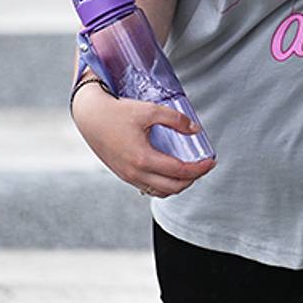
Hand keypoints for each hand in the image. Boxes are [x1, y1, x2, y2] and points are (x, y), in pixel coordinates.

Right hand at [72, 81, 214, 197]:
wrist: (90, 117)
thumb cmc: (118, 112)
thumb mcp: (150, 110)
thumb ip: (175, 119)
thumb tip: (195, 130)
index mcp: (143, 159)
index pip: (179, 172)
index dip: (199, 169)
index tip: (211, 161)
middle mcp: (135, 173)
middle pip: (172, 188)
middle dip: (192, 179)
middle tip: (204, 166)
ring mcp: (128, 176)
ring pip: (160, 191)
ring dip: (178, 185)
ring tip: (190, 170)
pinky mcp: (123, 174)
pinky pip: (148, 188)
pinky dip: (164, 185)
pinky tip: (170, 172)